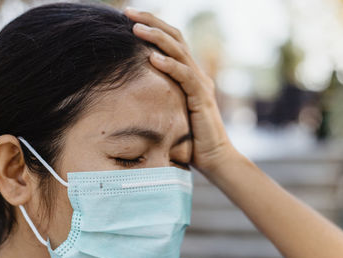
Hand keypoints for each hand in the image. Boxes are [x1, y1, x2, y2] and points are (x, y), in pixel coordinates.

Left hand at [124, 8, 238, 175]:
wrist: (214, 158)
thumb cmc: (189, 139)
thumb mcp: (170, 113)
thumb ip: (157, 99)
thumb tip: (128, 97)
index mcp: (189, 74)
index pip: (172, 42)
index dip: (153, 27)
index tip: (129, 18)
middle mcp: (197, 74)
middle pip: (175, 38)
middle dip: (151, 22)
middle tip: (128, 12)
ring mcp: (201, 84)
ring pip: (179, 52)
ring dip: (156, 38)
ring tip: (135, 28)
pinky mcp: (202, 98)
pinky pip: (185, 77)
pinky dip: (170, 66)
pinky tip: (153, 59)